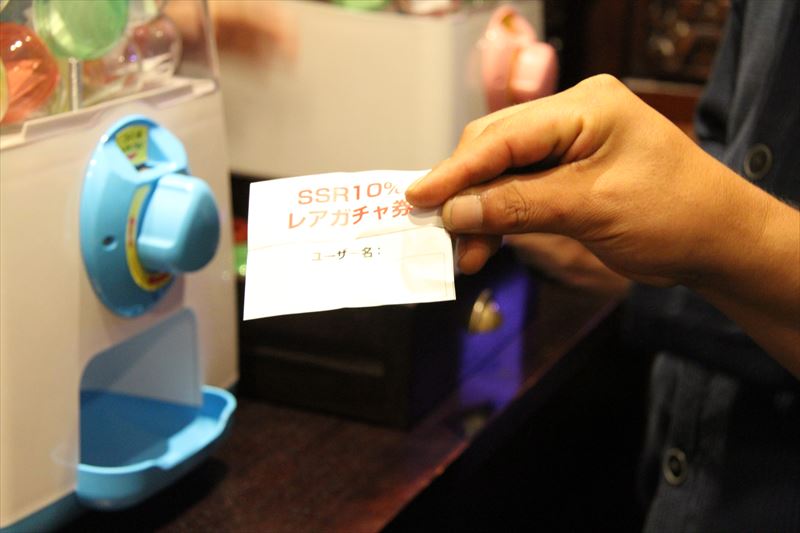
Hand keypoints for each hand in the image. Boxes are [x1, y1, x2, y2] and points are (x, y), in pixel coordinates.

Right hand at [406, 74, 799, 372]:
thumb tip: (454, 213)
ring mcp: (569, 144)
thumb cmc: (672, 216)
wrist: (718, 242)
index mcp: (586, 107)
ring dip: (479, 212)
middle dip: (463, 193)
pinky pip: (519, 190)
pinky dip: (499, 218)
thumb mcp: (591, 209)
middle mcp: (573, 116)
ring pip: (501, 172)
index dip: (456, 170)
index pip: (504, 135)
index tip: (417, 198)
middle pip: (495, 148)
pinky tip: (484, 245)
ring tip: (464, 253)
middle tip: (436, 232)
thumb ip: (518, 207)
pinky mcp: (567, 172)